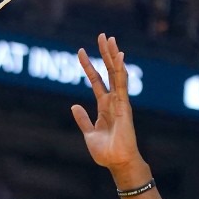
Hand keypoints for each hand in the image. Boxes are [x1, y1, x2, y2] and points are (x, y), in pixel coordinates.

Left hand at [72, 35, 147, 182]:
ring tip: (110, 39)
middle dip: (105, 54)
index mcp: (104, 106)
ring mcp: (120, 101)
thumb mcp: (88, 133)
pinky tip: (119, 56)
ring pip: (117, 73)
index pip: (96, 80)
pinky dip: (120, 69)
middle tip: (102, 36)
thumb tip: (74, 105)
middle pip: (108, 71)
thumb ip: (82, 119)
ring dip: (113, 56)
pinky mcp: (125, 105)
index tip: (80, 52)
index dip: (88, 66)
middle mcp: (113, 100)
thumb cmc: (106, 152)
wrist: (117, 162)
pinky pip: (122, 84)